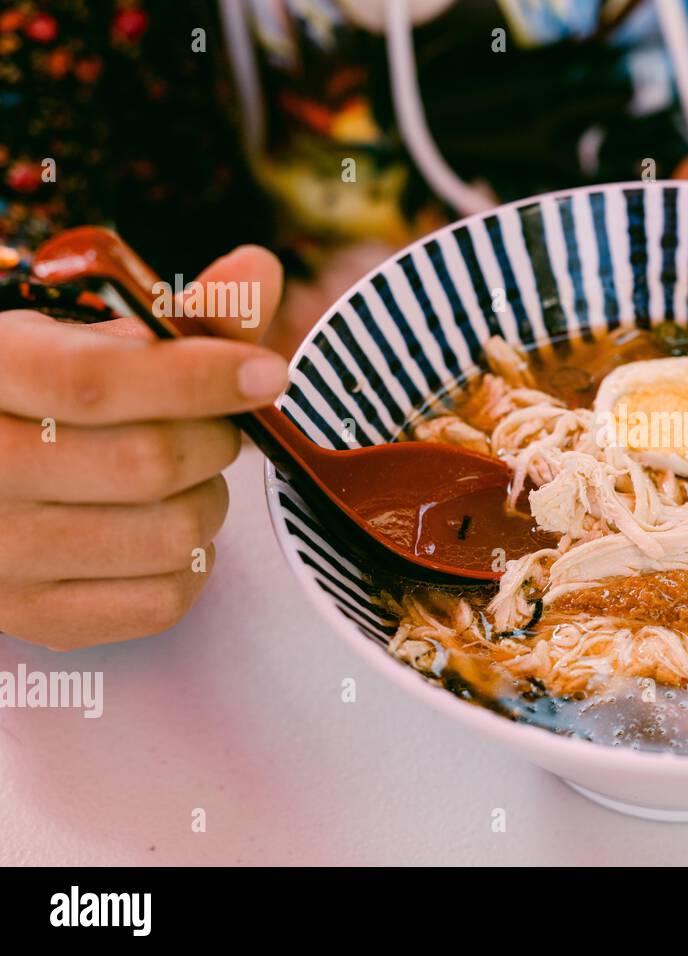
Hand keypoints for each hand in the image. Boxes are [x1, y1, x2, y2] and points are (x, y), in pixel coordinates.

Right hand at [0, 246, 286, 649]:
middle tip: (215, 429)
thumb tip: (261, 269)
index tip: (269, 373)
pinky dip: (192, 564)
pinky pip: (164, 600)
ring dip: (208, 502)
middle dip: (214, 439)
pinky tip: (163, 530)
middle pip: (148, 461)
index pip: (97, 382)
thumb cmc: (35, 402)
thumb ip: (177, 317)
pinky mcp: (33, 619)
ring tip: (183, 480)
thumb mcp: (84, 343)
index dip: (199, 377)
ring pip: (168, 535)